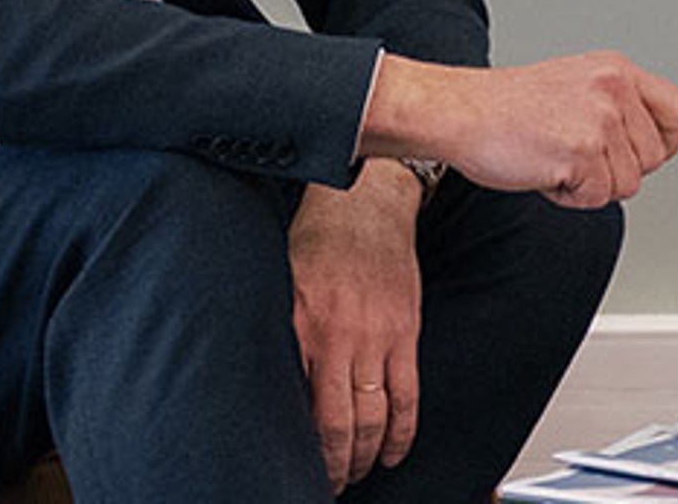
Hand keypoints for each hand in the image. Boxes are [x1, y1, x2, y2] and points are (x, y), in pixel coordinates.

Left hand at [289, 165, 423, 489]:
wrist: (368, 202)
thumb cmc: (319, 238)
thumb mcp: (281, 284)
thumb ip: (279, 335)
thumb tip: (269, 392)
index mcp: (304, 325)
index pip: (302, 408)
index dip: (301, 449)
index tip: (292, 471)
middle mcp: (343, 336)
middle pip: (340, 424)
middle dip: (333, 465)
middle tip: (327, 486)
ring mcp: (380, 337)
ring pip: (375, 417)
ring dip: (366, 456)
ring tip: (355, 475)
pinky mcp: (407, 333)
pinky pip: (408, 395)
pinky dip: (402, 432)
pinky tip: (393, 453)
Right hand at [367, 50, 677, 206]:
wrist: (459, 111)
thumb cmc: (508, 107)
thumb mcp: (577, 85)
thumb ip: (616, 107)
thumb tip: (650, 149)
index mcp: (618, 70)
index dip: (663, 144)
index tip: (635, 154)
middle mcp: (615, 89)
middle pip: (653, 160)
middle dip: (617, 171)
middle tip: (573, 156)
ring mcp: (600, 119)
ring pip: (627, 185)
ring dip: (590, 185)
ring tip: (554, 158)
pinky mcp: (582, 151)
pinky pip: (597, 198)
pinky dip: (569, 197)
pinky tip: (544, 171)